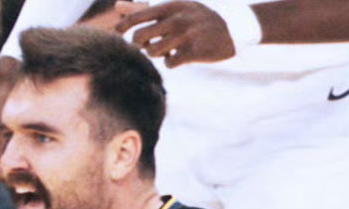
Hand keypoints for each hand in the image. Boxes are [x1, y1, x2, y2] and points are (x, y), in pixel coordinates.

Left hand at [115, 1, 234, 66]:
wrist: (232, 29)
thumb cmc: (197, 18)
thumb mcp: (174, 8)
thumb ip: (144, 9)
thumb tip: (117, 6)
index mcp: (169, 6)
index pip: (138, 16)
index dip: (123, 26)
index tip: (116, 32)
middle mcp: (175, 19)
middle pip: (141, 37)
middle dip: (139, 44)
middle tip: (148, 44)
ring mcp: (184, 36)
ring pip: (153, 51)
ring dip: (156, 54)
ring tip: (165, 50)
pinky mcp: (193, 52)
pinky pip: (170, 62)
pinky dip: (171, 62)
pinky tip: (177, 57)